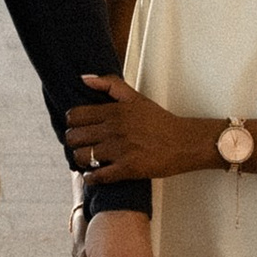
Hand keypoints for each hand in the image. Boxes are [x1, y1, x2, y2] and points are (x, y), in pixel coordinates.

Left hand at [67, 69, 209, 187]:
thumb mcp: (136, 97)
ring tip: (87, 160)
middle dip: (74, 142)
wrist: (184, 142)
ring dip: (81, 160)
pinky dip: (92, 178)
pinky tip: (93, 175)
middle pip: (75, 137)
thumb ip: (110, 85)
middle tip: (80, 145)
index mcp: (114, 111)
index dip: (72, 123)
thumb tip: (85, 79)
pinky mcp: (128, 169)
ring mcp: (120, 150)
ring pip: (83, 157)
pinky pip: (99, 176)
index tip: (76, 127)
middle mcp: (114, 130)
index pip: (76, 116)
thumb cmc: (161, 122)